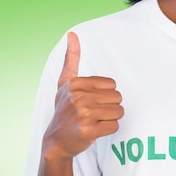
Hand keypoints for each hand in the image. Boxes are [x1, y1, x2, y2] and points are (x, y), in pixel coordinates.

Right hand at [42, 32, 123, 159]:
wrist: (56, 141)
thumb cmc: (64, 110)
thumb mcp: (64, 84)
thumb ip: (71, 60)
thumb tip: (72, 34)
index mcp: (75, 83)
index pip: (112, 85)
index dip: (106, 95)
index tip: (91, 102)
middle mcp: (78, 97)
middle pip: (117, 98)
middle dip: (110, 107)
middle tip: (95, 114)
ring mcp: (83, 114)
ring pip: (119, 112)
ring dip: (111, 119)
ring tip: (96, 122)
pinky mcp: (89, 130)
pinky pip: (115, 126)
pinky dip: (108, 130)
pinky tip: (95, 131)